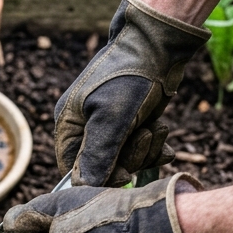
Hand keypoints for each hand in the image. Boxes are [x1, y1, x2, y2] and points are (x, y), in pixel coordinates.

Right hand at [54, 0, 207, 186]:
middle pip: (103, 169)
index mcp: (69, 125)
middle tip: (144, 134)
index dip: (98, 179)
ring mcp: (110, 127)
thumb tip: (83, 188)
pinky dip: (154, 147)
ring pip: (125, 162)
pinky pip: (140, 151)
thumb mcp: (111, 117)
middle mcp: (85, 128)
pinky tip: (163, 134)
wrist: (161, 43)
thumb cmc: (131, 74)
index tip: (123, 174)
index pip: (73, 172)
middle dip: (129, 159)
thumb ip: (96, 155)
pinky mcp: (132, 125)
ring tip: (157, 127)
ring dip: (146, 151)